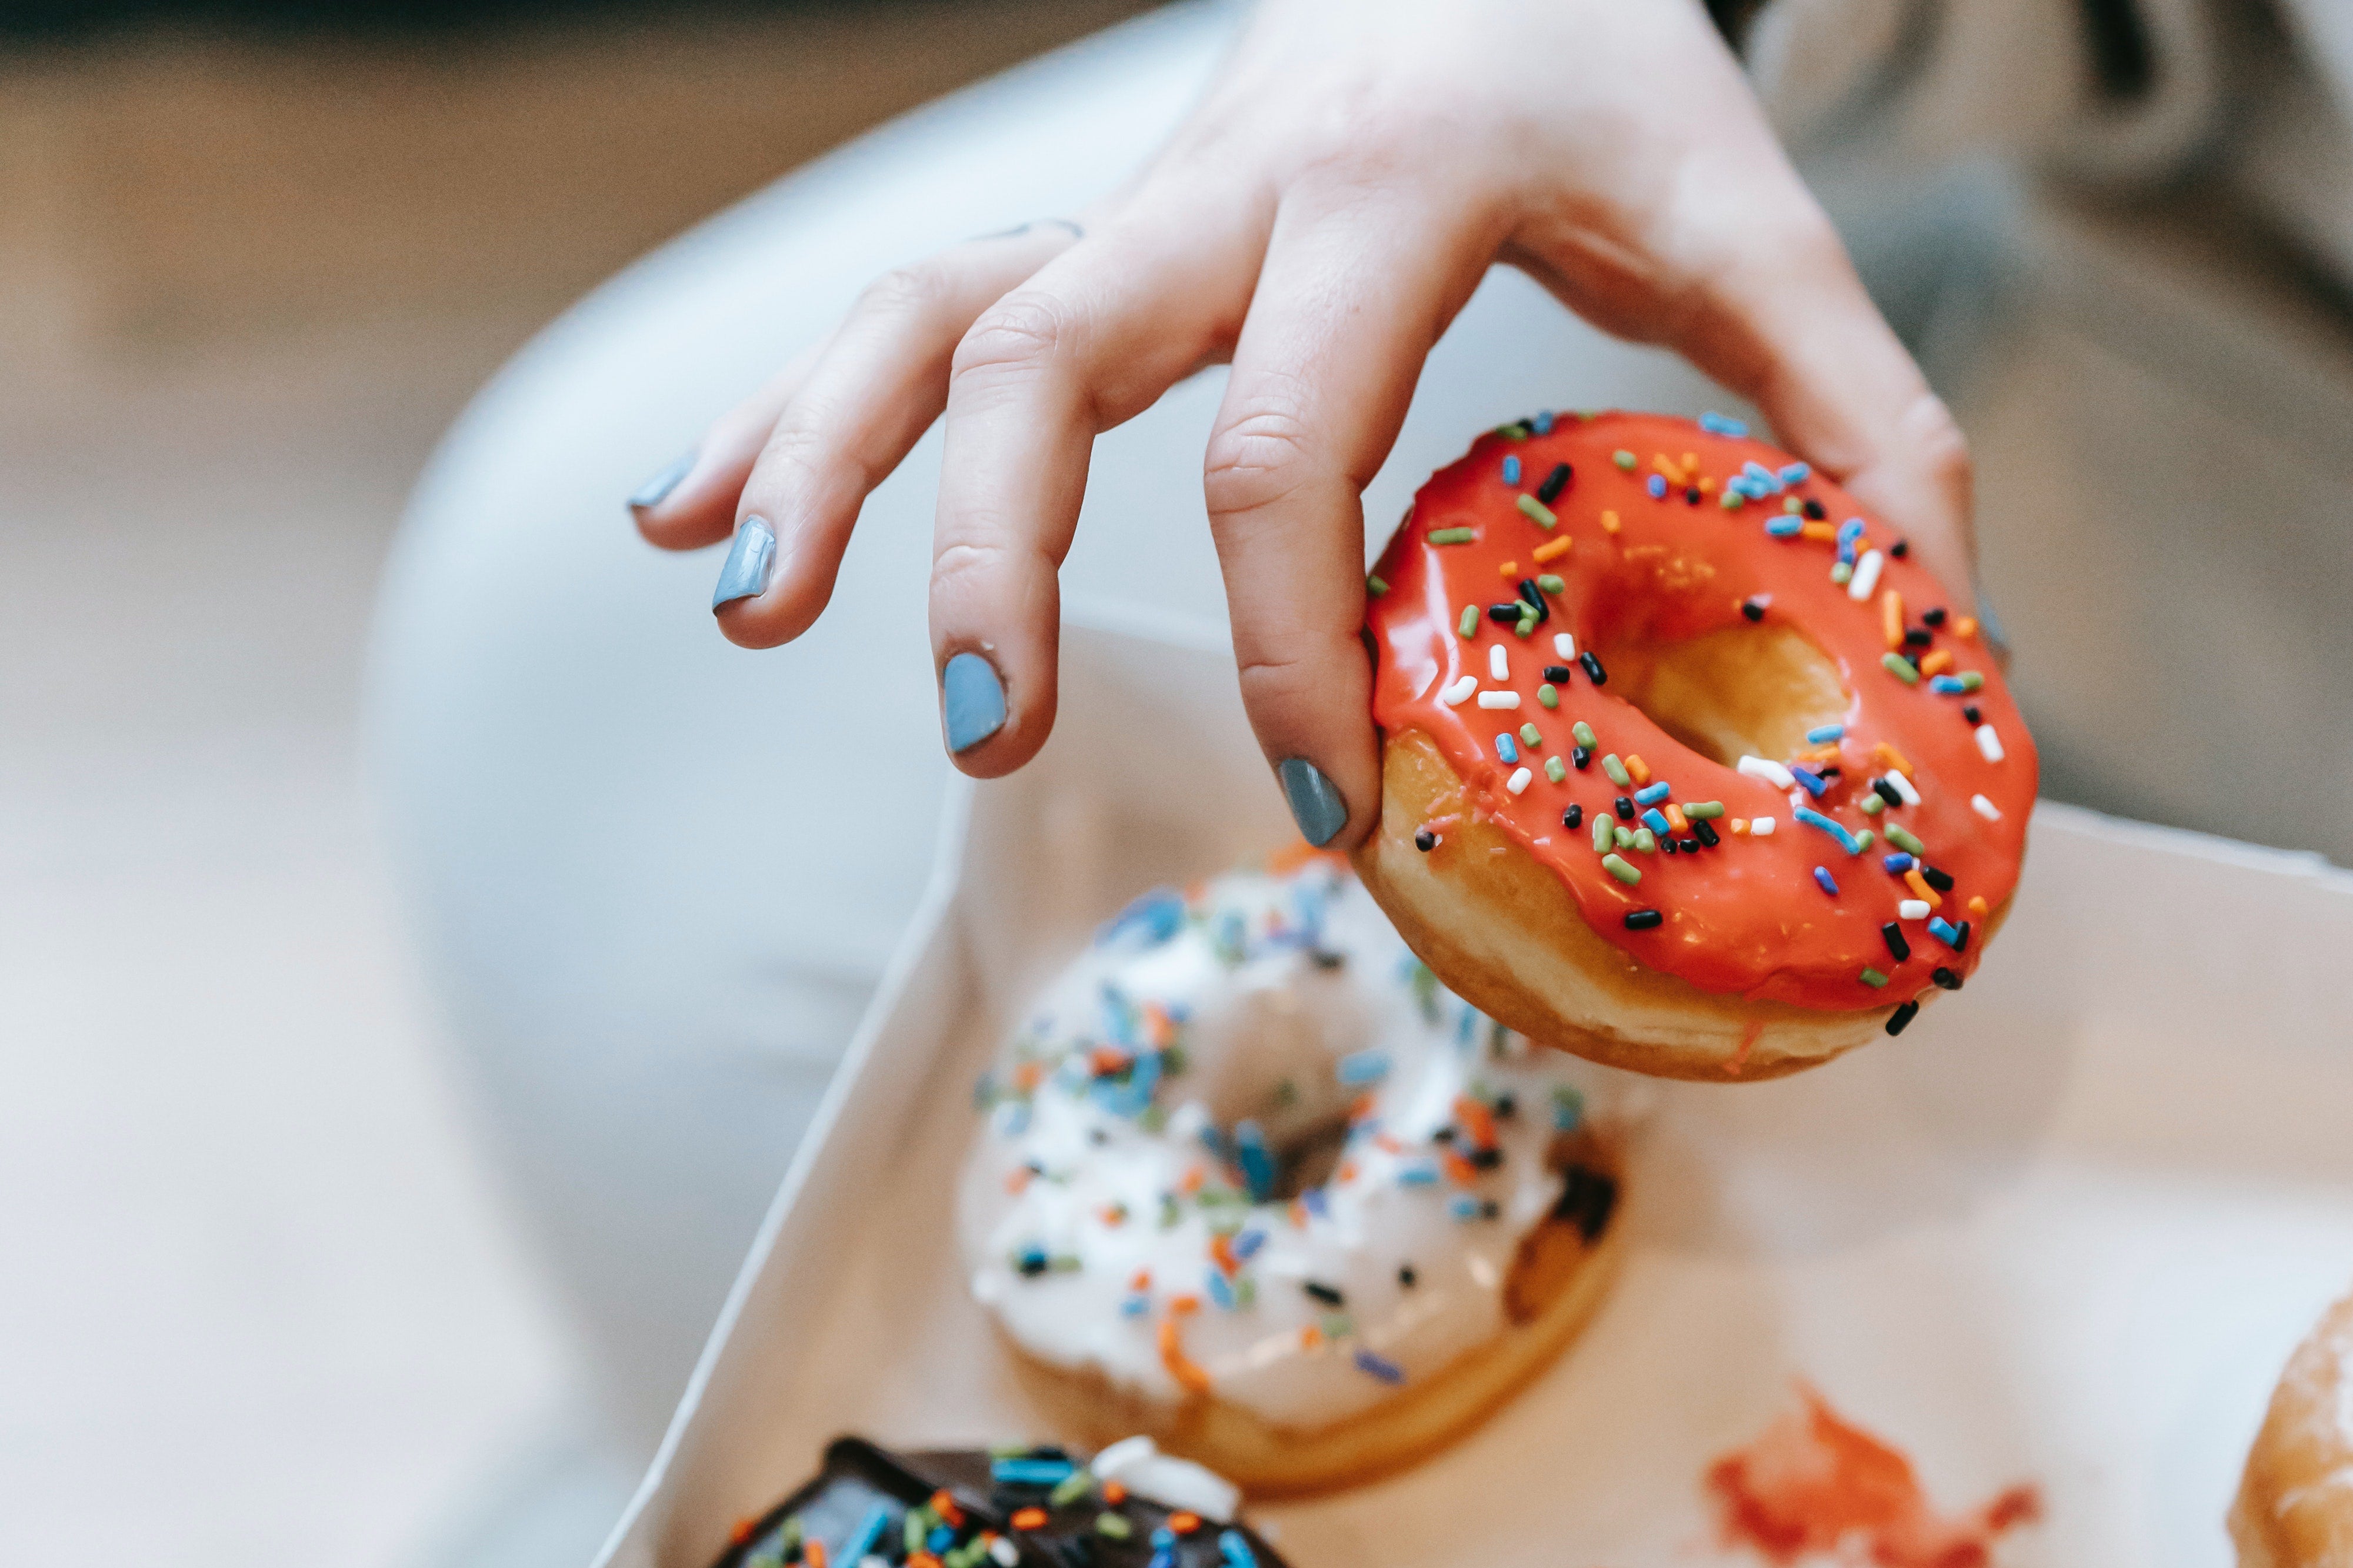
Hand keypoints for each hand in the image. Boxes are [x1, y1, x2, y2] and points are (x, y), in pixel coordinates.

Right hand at [630, 0, 1970, 850]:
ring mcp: (1132, 205)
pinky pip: (908, 309)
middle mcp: (1218, 184)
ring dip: (812, 458)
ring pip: (925, 314)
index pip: (1286, 441)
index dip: (1286, 641)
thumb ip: (1863, 414)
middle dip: (985, 561)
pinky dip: (787, 411)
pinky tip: (688, 513)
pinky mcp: (1093, 234)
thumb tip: (1933, 639)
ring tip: (736, 602)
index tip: (1323, 801)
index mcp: (1385, 188)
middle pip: (1039, 358)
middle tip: (981, 738)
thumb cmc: (1609, 69)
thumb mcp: (1751, 218)